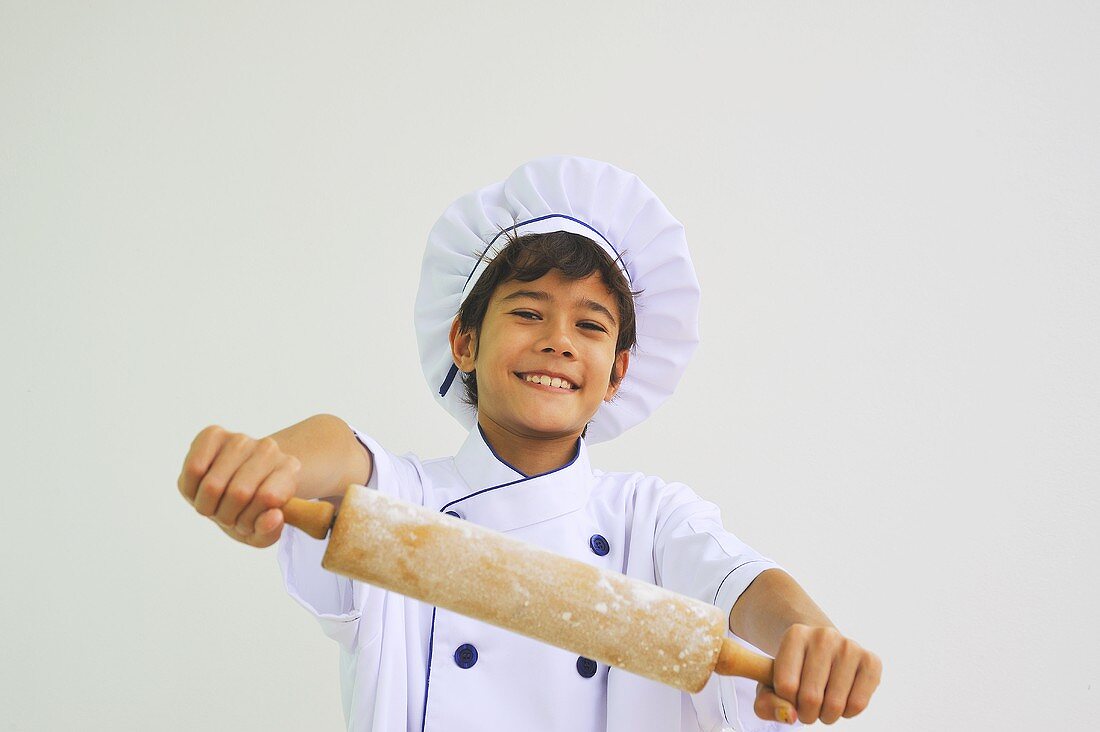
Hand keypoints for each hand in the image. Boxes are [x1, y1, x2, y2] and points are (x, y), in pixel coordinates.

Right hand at [178, 425, 300, 547]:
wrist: (232, 491)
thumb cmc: (249, 511)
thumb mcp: (262, 532)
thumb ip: (269, 531)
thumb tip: (274, 516)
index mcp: (290, 469)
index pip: (267, 498)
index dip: (250, 521)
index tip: (250, 522)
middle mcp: (268, 449)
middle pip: (238, 493)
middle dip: (227, 516)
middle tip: (230, 516)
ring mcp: (241, 439)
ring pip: (213, 485)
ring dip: (208, 507)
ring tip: (217, 506)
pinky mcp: (213, 434)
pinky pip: (194, 469)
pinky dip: (192, 490)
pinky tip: (201, 490)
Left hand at [754, 624, 880, 724]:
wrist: (822, 651)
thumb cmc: (794, 671)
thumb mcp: (770, 683)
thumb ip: (767, 703)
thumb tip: (790, 716)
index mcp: (795, 635)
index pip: (786, 686)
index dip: (786, 701)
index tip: (789, 696)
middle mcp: (824, 636)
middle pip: (810, 697)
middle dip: (806, 713)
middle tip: (807, 706)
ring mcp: (850, 646)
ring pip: (835, 704)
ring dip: (826, 715)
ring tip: (822, 704)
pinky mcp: (871, 661)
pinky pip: (858, 704)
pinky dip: (847, 713)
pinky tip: (841, 700)